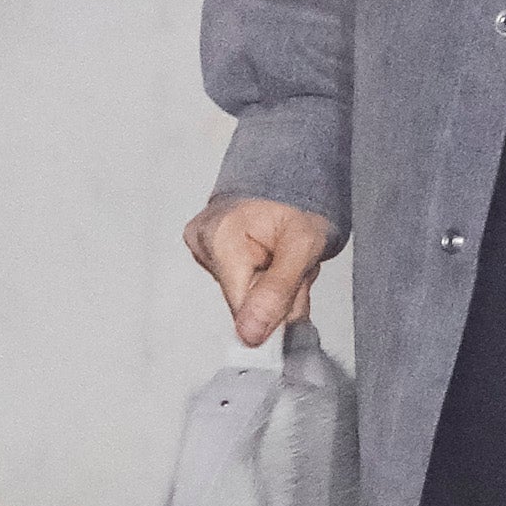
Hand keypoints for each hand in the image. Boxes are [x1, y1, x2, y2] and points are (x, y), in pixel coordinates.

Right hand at [183, 196, 335, 348]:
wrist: (291, 172)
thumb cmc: (299, 200)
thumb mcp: (304, 244)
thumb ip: (277, 291)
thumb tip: (249, 334)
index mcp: (220, 235)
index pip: (241, 307)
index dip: (274, 310)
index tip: (295, 295)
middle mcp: (202, 240)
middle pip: (244, 302)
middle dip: (279, 293)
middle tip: (296, 265)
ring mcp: (201, 246)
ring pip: (245, 295)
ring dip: (275, 285)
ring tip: (284, 254)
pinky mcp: (207, 252)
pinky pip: (240, 283)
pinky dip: (264, 275)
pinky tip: (272, 255)